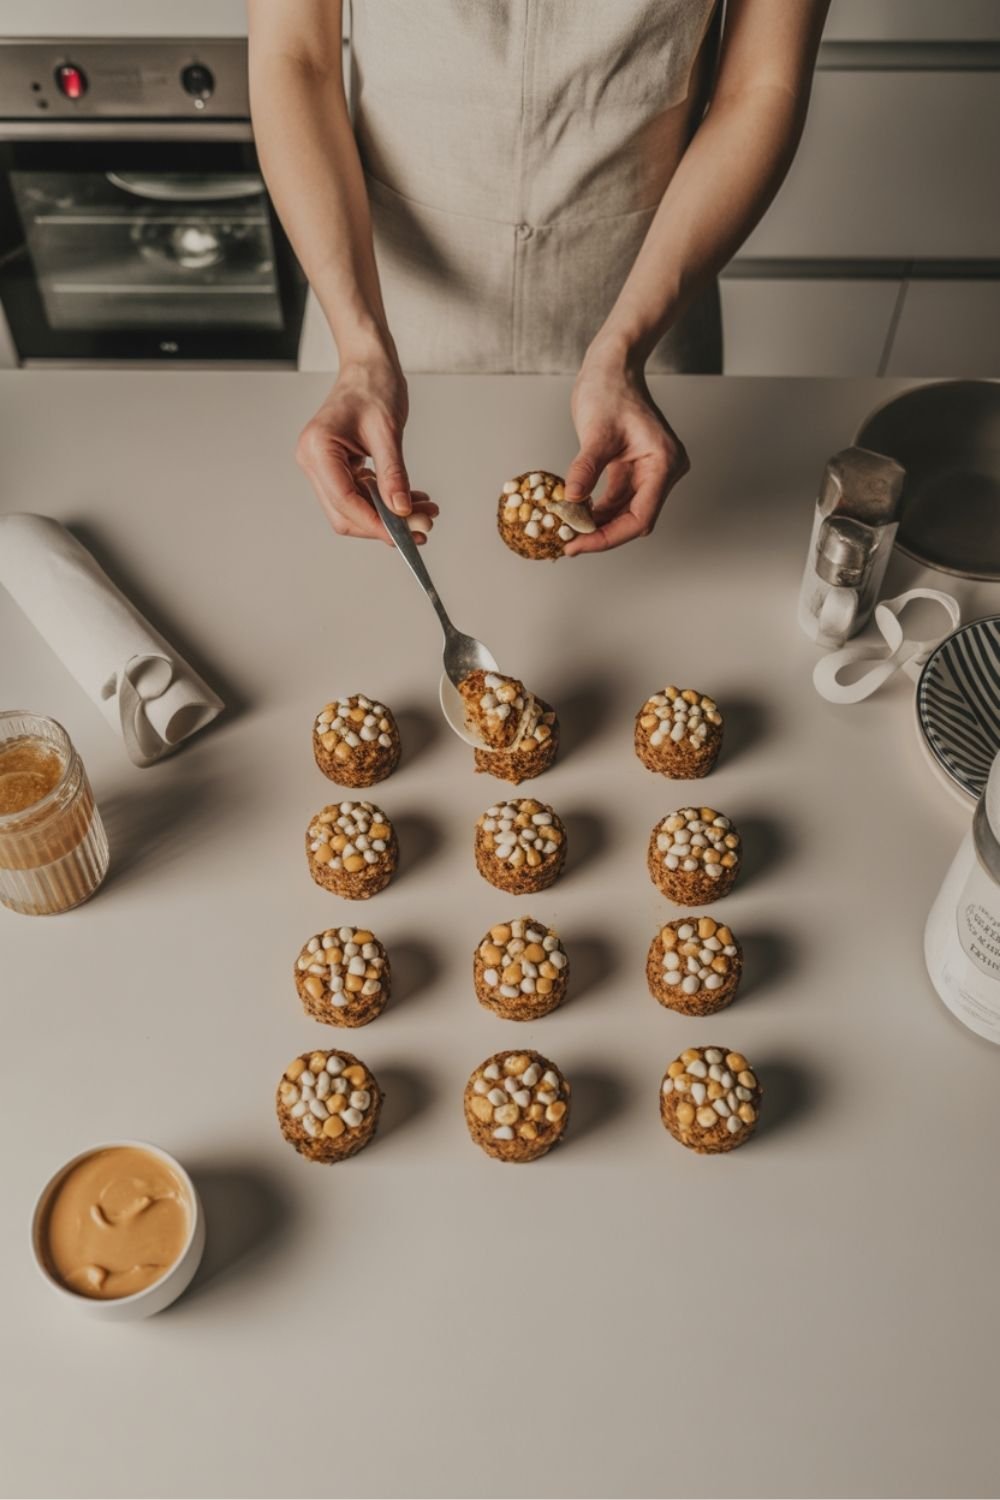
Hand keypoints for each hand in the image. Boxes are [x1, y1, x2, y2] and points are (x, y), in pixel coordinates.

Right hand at [295, 355, 437, 543]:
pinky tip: (411, 500)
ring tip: (425, 511)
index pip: (345, 501)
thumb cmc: (373, 385)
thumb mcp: (388, 431)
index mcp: (318, 448)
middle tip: (422, 527)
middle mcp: (314, 460)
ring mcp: (323, 466)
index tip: (405, 535)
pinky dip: (385, 502)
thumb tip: (401, 510)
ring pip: (354, 508)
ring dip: (389, 516)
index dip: (375, 524)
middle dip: (384, 525)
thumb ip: (394, 473)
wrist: (368, 366)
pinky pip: (361, 495)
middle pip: (345, 513)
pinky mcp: (337, 468)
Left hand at [563, 355, 688, 554]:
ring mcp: (650, 472)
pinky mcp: (634, 471)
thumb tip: (571, 502)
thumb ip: (586, 469)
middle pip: (634, 520)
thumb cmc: (609, 389)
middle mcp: (663, 472)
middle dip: (601, 534)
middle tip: (568, 543)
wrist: (612, 366)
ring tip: (567, 531)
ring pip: (624, 513)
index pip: (640, 518)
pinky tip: (575, 515)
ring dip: (597, 524)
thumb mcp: (596, 432)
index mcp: (664, 463)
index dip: (608, 536)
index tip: (578, 542)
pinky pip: (616, 500)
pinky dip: (596, 510)